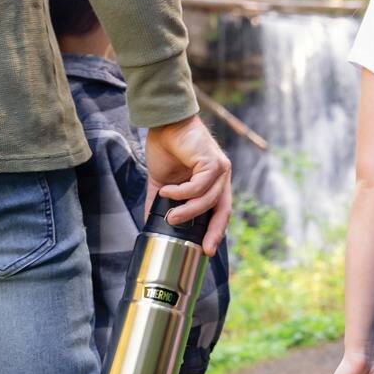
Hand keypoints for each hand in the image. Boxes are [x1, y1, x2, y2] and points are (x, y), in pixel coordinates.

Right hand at [146, 114, 232, 253]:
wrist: (165, 123)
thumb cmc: (166, 148)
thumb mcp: (162, 182)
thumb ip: (159, 201)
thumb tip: (149, 222)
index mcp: (213, 183)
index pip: (220, 212)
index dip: (215, 231)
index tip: (206, 249)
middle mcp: (221, 177)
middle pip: (224, 211)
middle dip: (214, 232)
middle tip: (203, 248)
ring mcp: (219, 169)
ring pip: (208, 200)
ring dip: (187, 211)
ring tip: (170, 216)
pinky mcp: (212, 161)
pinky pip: (199, 186)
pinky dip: (182, 193)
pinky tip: (167, 191)